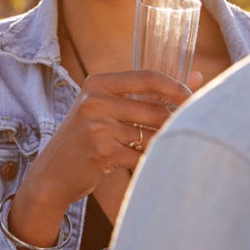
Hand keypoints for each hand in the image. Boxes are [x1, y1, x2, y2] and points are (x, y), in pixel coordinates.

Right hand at [16, 70, 193, 211]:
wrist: (53, 173)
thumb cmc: (86, 138)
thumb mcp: (106, 108)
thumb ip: (148, 93)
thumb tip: (197, 76)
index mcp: (97, 84)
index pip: (148, 77)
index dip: (177, 87)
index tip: (193, 97)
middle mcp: (95, 102)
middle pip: (155, 109)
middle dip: (175, 122)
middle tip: (185, 130)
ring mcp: (98, 127)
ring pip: (151, 134)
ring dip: (162, 144)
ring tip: (163, 148)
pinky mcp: (103, 152)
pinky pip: (141, 155)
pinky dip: (149, 160)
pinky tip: (146, 163)